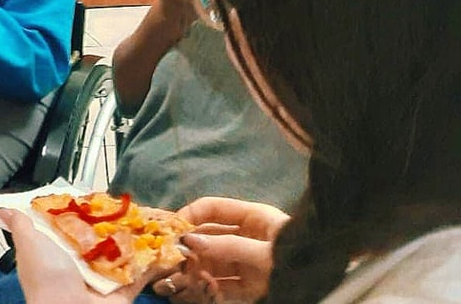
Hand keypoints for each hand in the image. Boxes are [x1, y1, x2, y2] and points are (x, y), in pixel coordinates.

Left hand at [0, 208, 149, 303]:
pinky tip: (162, 246)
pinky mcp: (122, 290)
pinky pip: (139, 274)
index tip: (97, 196)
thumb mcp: (28, 244)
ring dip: (135, 239)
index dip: (83, 211)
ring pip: (122, 254)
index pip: (70, 226)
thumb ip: (20, 225)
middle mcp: (78, 264)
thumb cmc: (45, 280)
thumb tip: (3, 208)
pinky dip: (152, 262)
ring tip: (149, 220)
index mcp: (55, 251)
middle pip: (99, 238)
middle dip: (113, 223)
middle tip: (128, 207)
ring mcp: (101, 277)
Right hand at [151, 198, 288, 302]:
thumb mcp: (264, 252)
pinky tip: (203, 289)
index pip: (212, 208)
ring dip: (196, 270)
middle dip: (190, 248)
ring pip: (211, 262)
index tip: (171, 228)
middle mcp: (246, 237)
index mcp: (253, 218)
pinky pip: (220, 283)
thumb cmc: (299, 260)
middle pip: (207, 237)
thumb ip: (227, 245)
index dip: (190, 214)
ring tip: (186, 278)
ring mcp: (245, 261)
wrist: (325, 286)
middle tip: (174, 259)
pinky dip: (209, 287)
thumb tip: (189, 240)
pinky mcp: (248, 285)